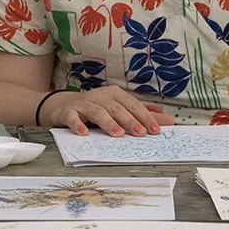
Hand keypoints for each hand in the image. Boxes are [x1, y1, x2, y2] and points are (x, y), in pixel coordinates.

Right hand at [43, 85, 170, 136]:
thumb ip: (141, 112)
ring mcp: (83, 103)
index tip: (156, 130)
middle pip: (117, 108)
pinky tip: (84, 133)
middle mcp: (100, 96)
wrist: (62, 106)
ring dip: (108, 122)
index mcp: (114, 94)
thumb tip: (166, 116)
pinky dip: (78, 125)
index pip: (133, 105)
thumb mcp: (118, 108)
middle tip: (141, 133)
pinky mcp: (68, 112)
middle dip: (130, 120)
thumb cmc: (95, 108)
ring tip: (118, 134)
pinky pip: (73, 118)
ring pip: (98, 111)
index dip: (145, 117)